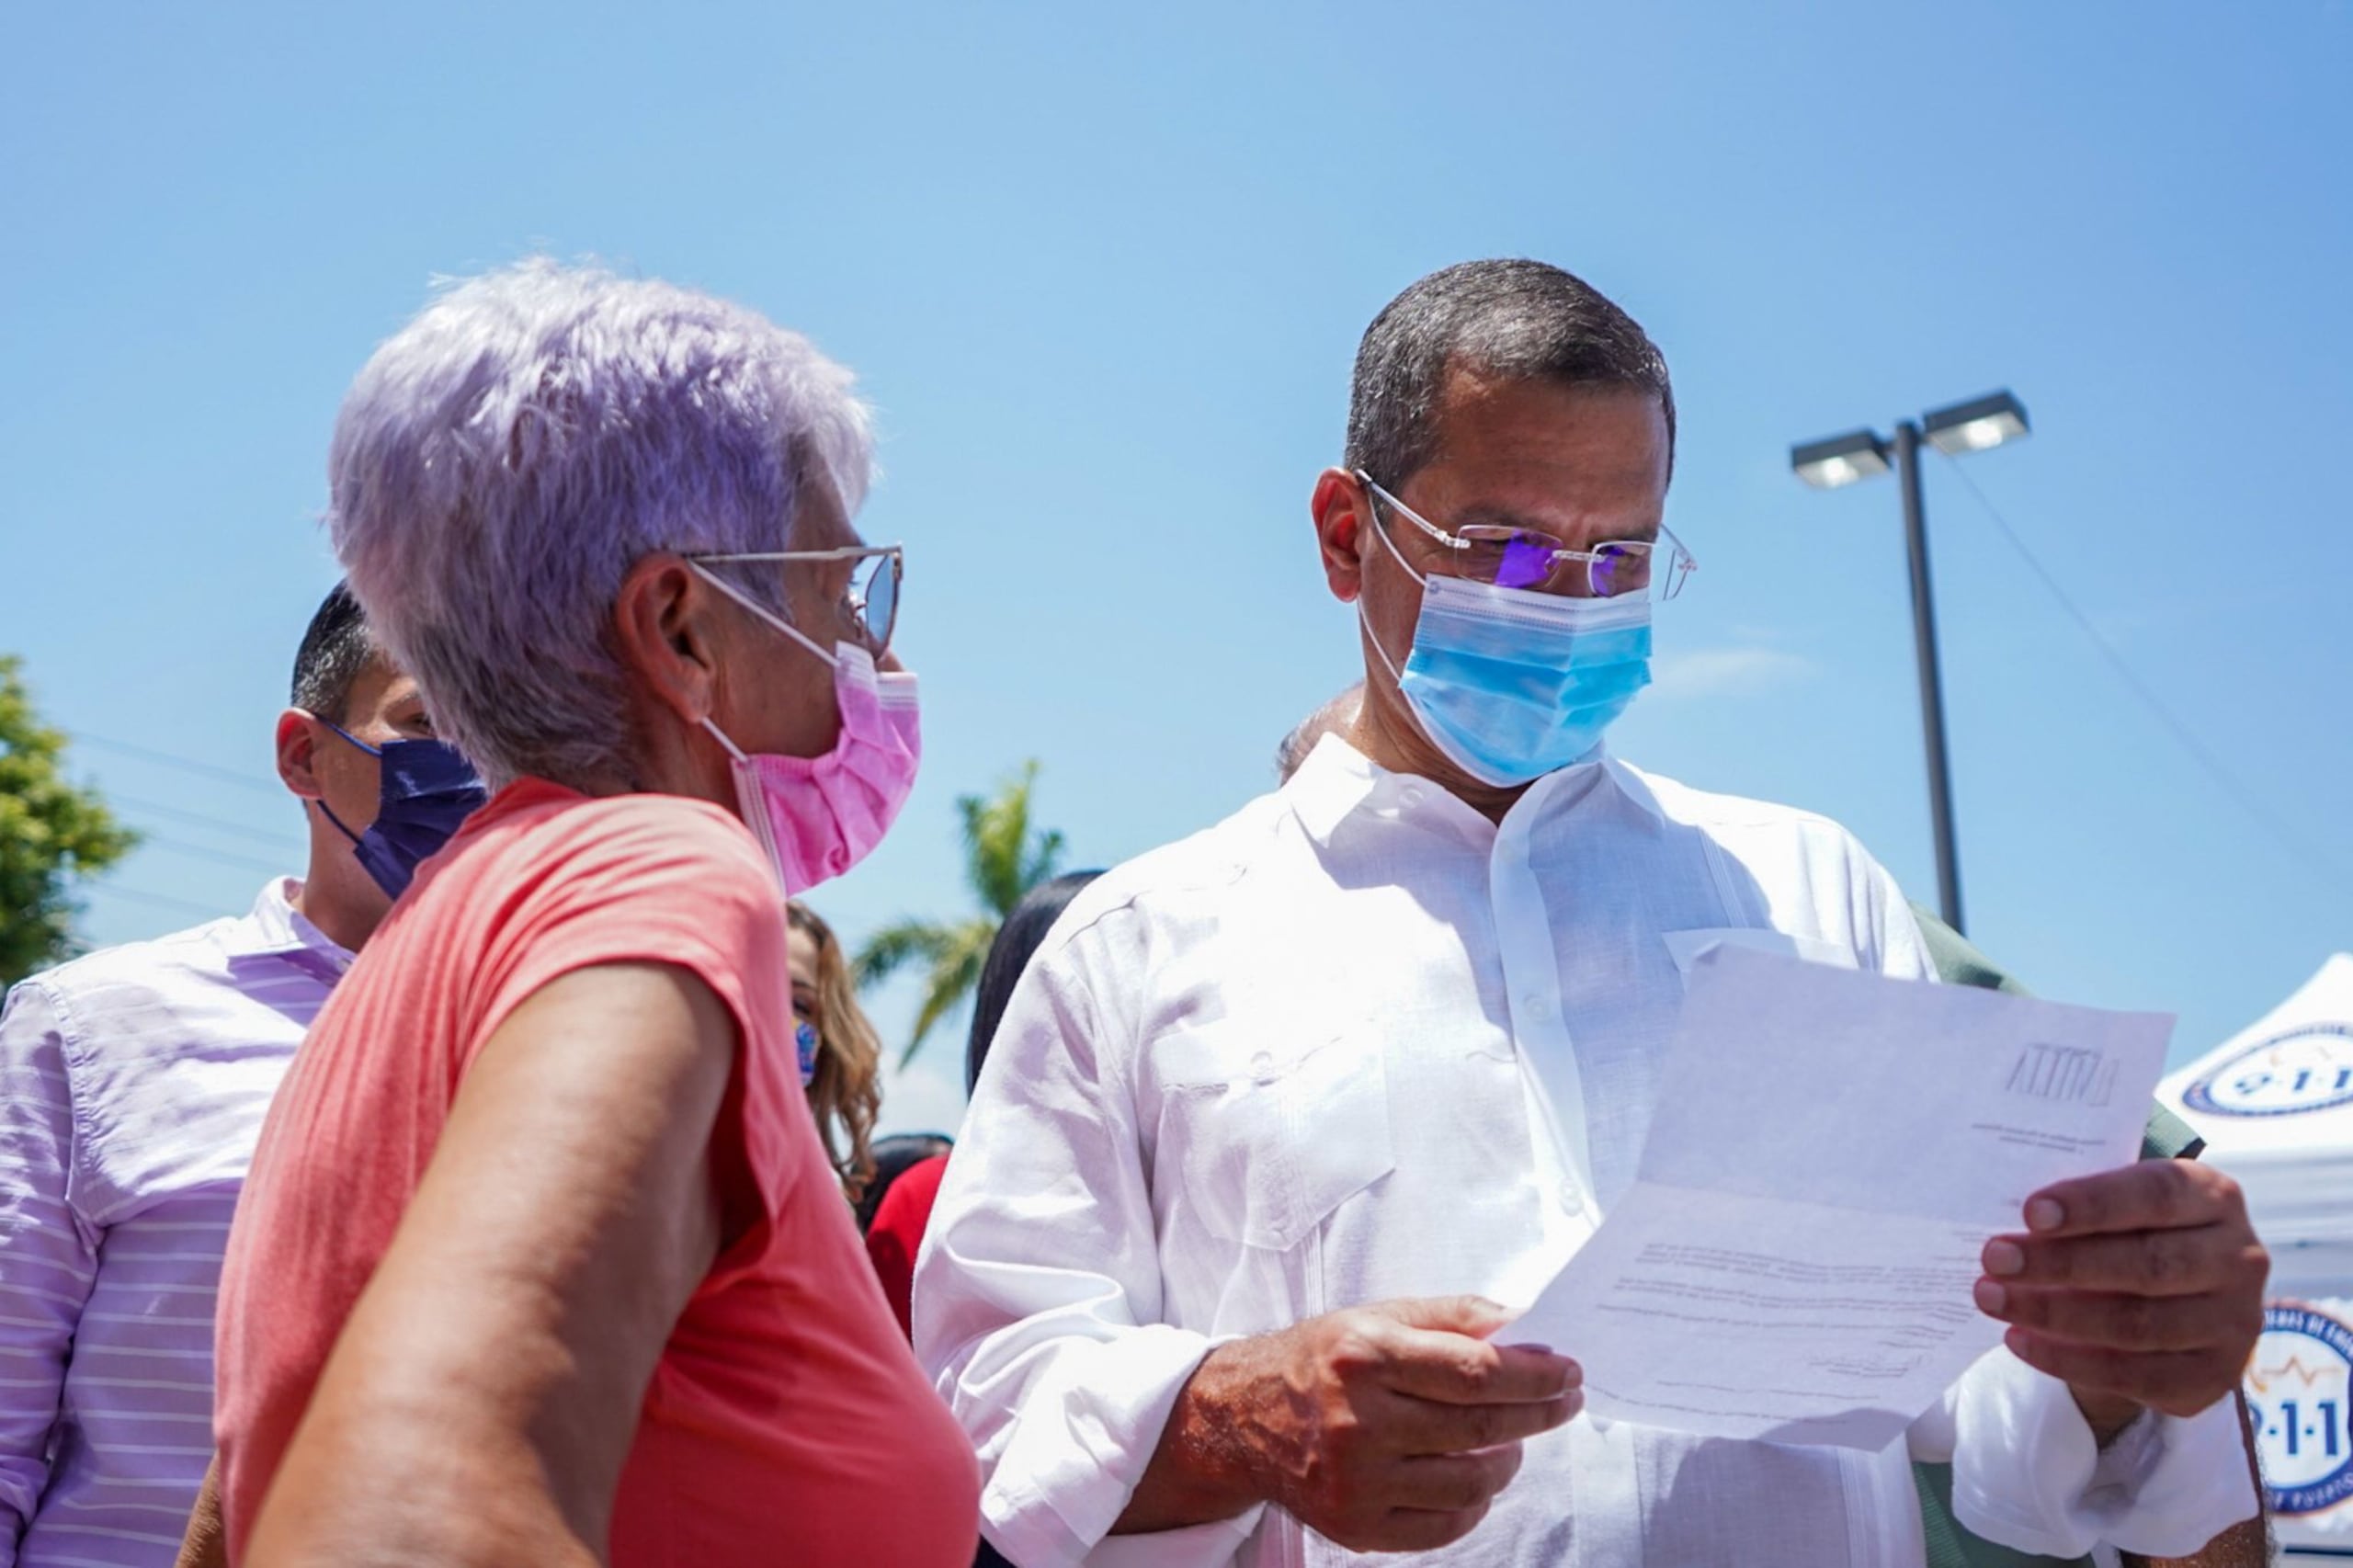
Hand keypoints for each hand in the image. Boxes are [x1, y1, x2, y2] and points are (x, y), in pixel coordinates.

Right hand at [1122, 1295, 1580, 1551]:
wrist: (1244, 1415)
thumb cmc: (1323, 1360)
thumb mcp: (1376, 1316)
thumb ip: (1451, 1316)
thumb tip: (1524, 1325)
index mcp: (1364, 1355)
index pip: (1475, 1371)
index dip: (1535, 1375)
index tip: (1568, 1371)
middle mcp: (1356, 1420)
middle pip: (1479, 1427)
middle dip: (1538, 1413)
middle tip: (1564, 1401)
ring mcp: (1355, 1480)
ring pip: (1470, 1483)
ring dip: (1508, 1460)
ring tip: (1511, 1440)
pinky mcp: (1355, 1525)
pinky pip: (1443, 1527)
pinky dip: (1474, 1504)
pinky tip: (1475, 1477)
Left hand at [1974, 1160, 2267, 1433]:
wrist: (2181, 1298)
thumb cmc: (2131, 1232)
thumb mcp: (2119, 1205)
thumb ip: (2080, 1206)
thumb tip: (2006, 1220)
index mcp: (2214, 1197)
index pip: (2157, 1194)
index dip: (2093, 1203)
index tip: (2031, 1212)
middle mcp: (2239, 1258)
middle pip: (2147, 1265)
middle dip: (2061, 1264)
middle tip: (1995, 1259)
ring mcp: (2235, 1322)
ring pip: (2138, 1324)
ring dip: (2054, 1314)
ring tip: (1992, 1299)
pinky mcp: (2216, 1375)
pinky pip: (2135, 1375)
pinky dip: (2068, 1361)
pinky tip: (2017, 1340)